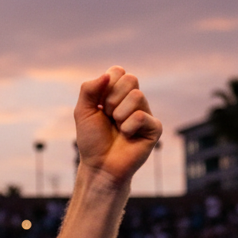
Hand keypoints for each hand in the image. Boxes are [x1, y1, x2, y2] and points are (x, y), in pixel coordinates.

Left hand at [74, 67, 161, 187]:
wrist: (99, 165)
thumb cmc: (92, 139)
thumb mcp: (83, 111)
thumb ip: (89, 89)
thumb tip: (107, 75)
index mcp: (118, 93)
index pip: (118, 71)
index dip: (106, 86)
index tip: (99, 105)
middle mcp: (134, 100)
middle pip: (130, 79)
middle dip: (112, 99)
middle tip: (108, 117)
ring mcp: (146, 113)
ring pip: (137, 96)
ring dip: (119, 114)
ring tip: (117, 128)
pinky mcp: (154, 128)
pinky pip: (141, 116)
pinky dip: (128, 127)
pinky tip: (127, 136)